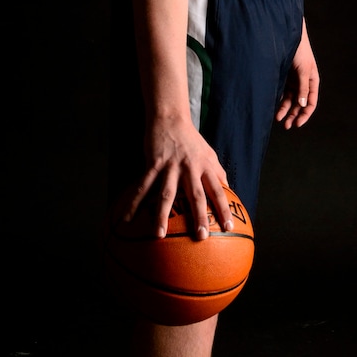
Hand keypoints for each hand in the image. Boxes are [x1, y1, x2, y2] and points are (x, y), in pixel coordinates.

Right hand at [121, 115, 234, 237]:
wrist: (170, 119)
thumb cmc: (191, 140)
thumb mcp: (210, 154)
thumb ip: (218, 172)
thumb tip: (228, 190)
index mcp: (206, 167)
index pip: (218, 191)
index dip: (224, 209)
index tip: (228, 228)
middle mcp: (190, 168)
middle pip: (196, 195)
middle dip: (199, 216)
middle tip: (201, 236)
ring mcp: (171, 166)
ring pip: (167, 194)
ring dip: (163, 215)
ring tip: (160, 235)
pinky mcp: (153, 164)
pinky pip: (143, 186)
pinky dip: (135, 202)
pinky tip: (128, 218)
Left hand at [275, 19, 319, 129]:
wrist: (287, 36)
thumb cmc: (299, 51)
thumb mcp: (303, 70)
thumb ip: (303, 88)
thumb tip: (302, 106)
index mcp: (312, 81)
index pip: (311, 102)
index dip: (305, 114)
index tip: (297, 123)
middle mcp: (303, 82)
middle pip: (300, 104)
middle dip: (294, 115)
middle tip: (287, 126)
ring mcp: (293, 80)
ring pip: (290, 100)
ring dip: (285, 110)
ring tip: (279, 120)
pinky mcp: (283, 78)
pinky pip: (282, 93)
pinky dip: (279, 102)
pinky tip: (274, 109)